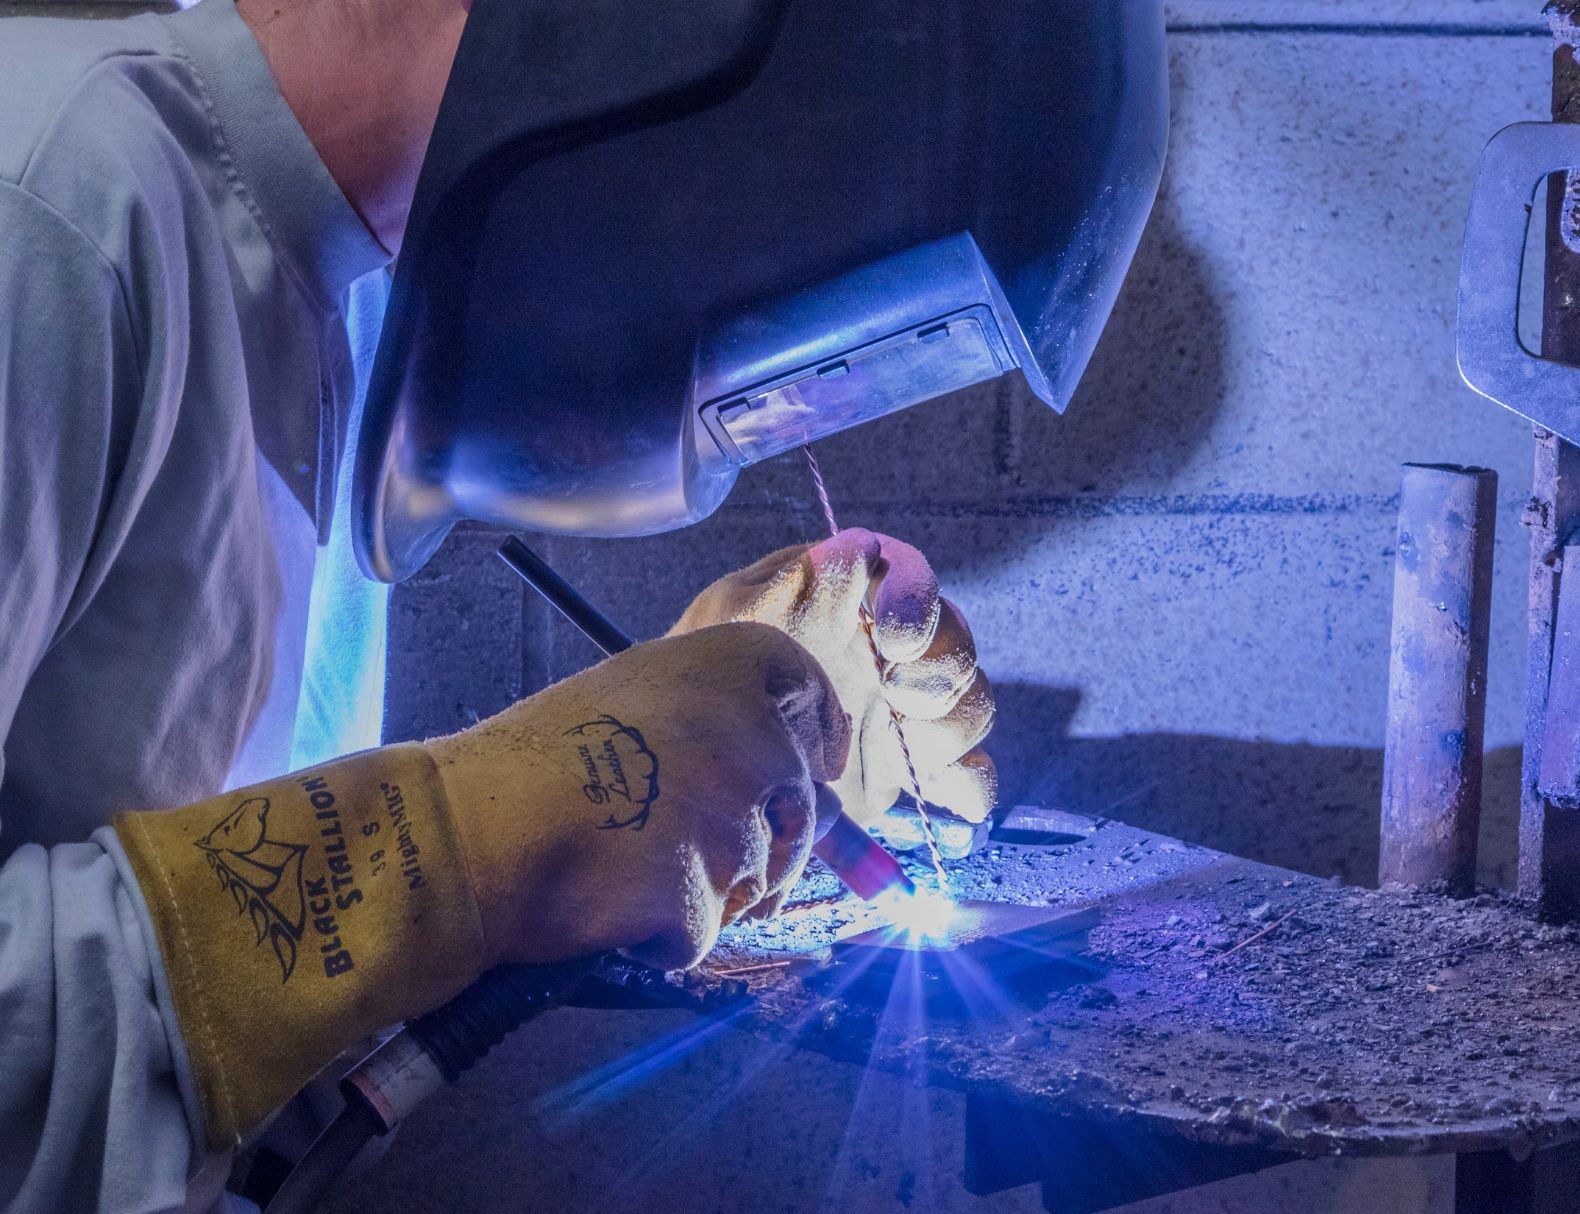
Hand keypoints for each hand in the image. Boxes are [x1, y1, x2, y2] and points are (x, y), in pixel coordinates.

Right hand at [117, 621, 843, 1146]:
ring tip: (628, 869)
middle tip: (697, 849)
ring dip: (712, 887)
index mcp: (721, 666)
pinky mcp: (700, 893)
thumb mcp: (629, 698)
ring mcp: (728, 817)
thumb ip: (711, 715)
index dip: (820, 726)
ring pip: (761, 874)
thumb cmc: (529, 765)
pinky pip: (708, 930)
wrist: (457, 835)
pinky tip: (610, 907)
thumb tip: (778, 759)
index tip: (820, 761)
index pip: (807, 684)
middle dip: (771, 837)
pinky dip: (666, 935)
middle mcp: (744, 733)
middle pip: (803, 802)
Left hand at [673, 529, 995, 828]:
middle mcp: (892, 652)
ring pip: (970, 705)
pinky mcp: (911, 769)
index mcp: (853, 601)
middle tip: (896, 692)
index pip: (908, 579)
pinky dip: (969, 785)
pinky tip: (942, 794)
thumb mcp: (736, 618)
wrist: (694, 754)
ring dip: (953, 723)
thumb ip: (797, 586)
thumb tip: (857, 550)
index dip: (915, 599)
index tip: (893, 637)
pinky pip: (968, 775)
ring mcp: (907, 712)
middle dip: (940, 668)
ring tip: (906, 742)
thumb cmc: (709, 671)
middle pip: (956, 644)